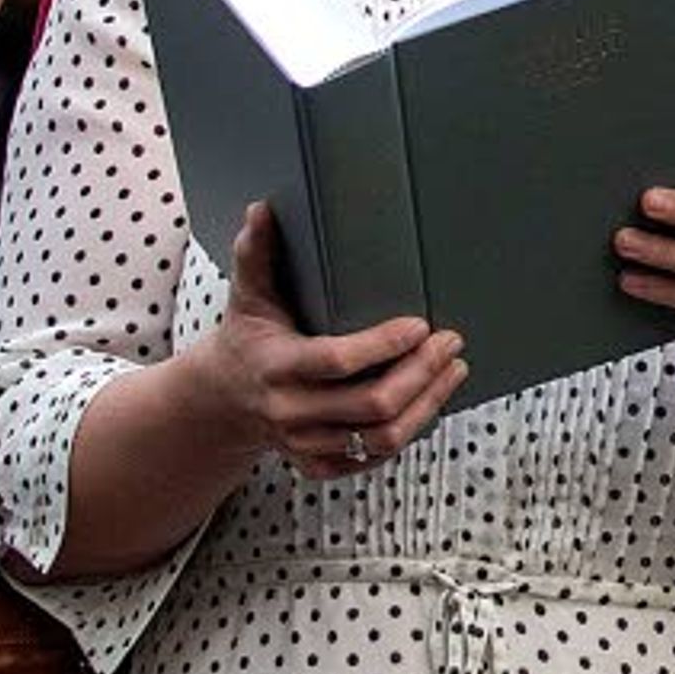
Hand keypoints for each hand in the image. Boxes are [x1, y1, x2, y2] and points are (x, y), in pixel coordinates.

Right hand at [187, 203, 465, 478]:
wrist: (221, 399)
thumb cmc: (247, 337)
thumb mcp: (248, 295)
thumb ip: (256, 253)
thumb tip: (261, 209)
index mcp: (275, 366)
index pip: (337, 361)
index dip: (384, 345)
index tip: (420, 324)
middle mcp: (289, 411)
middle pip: (372, 404)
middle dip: (422, 373)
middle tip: (451, 342)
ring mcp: (304, 443)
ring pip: (381, 437)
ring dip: (428, 404)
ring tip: (453, 370)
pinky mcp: (318, 464)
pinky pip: (372, 458)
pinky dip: (408, 433)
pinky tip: (429, 402)